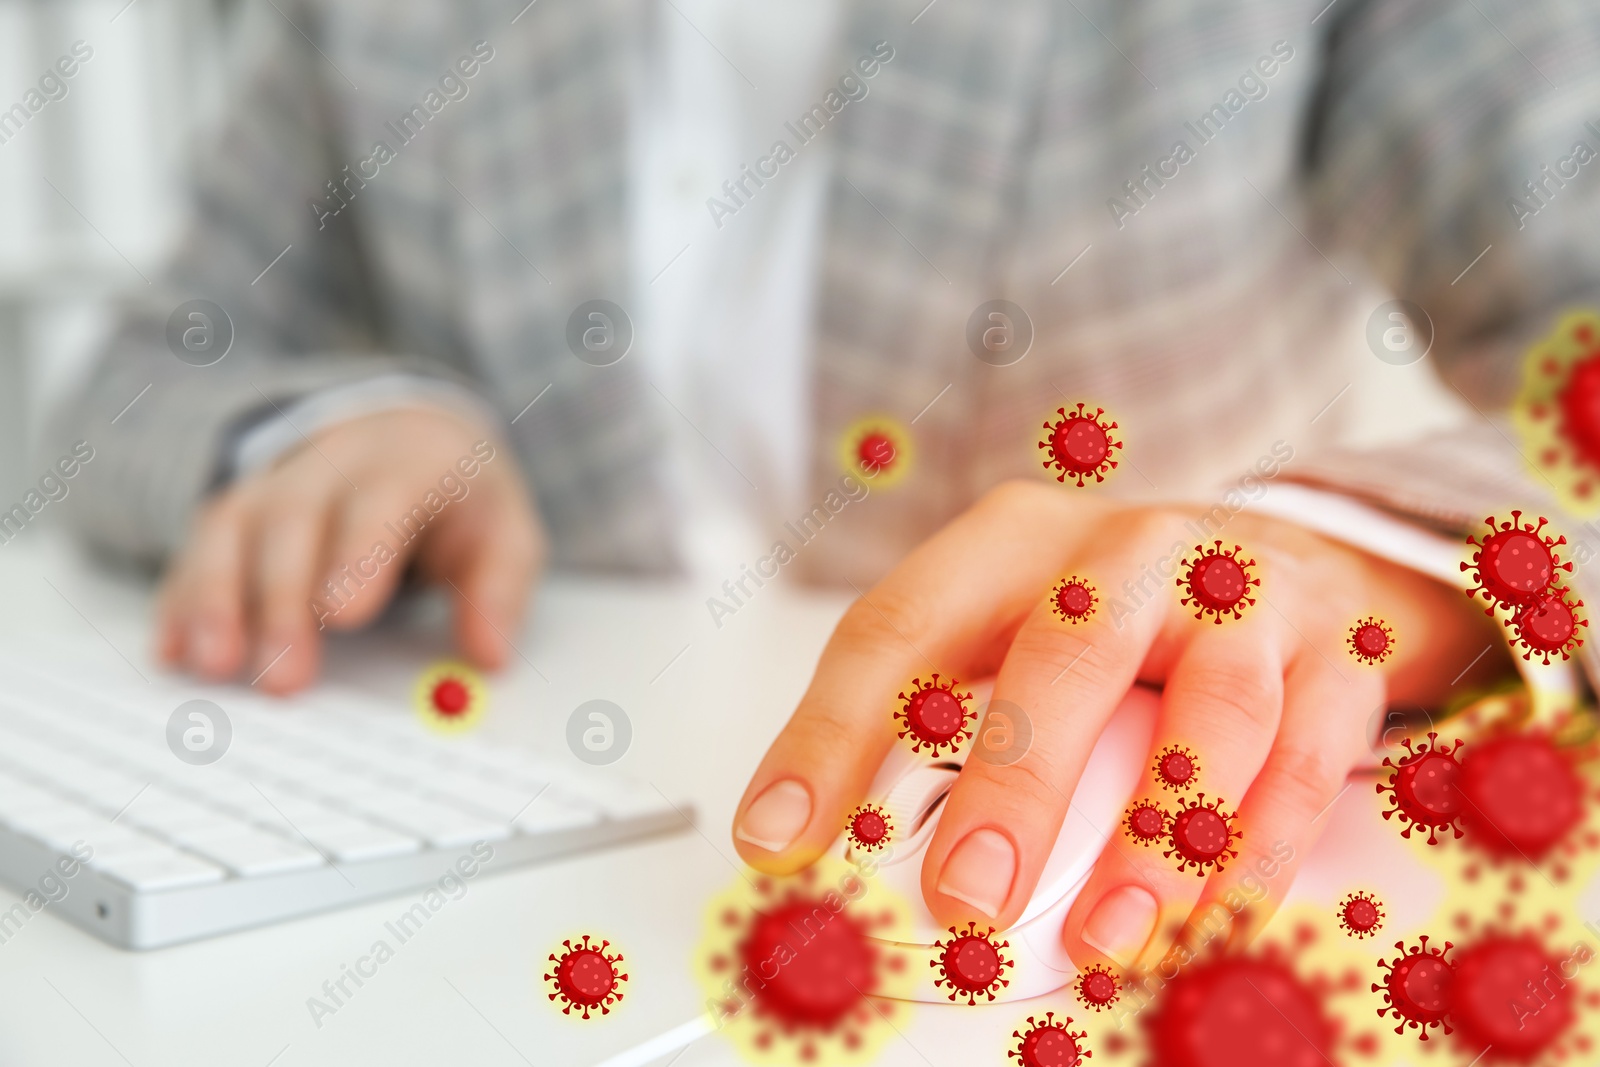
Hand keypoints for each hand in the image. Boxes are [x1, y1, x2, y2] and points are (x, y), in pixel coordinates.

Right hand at [156, 407, 542, 693]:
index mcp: (407, 465)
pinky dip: (182, 602)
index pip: (379, 502)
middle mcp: (329, 466)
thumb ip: (500, 589)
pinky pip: (197, 552)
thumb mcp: (504, 532)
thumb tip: (491, 656)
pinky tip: (173, 652)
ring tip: (214, 665)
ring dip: (216, 599)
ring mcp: (272, 486)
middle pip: (293, 523)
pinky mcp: (234, 517)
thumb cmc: (456, 500)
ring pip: (232, 530)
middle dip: (282, 601)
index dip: (358, 554)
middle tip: (282, 677)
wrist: (405, 436)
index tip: (344, 615)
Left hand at [731, 481, 1508, 972]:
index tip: (780, 839)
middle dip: (1013, 785)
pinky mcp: (1337, 652)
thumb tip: (822, 855)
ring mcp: (1240, 595)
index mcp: (1014, 546)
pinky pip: (1309, 756)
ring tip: (1104, 937)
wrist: (1295, 556)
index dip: (830, 735)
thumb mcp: (1016, 637)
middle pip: (1062, 653)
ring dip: (1155, 839)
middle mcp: (1126, 554)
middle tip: (967, 898)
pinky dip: (1261, 850)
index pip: (900, 627)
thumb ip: (937, 729)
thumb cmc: (1126, 614)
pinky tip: (1216, 917)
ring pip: (1210, 710)